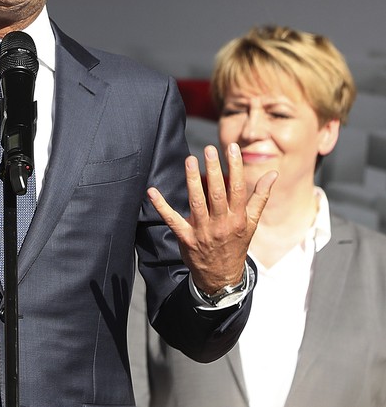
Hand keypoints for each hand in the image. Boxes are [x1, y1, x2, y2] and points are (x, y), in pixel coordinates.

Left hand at [148, 142, 275, 293]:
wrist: (222, 276)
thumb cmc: (237, 244)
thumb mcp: (252, 223)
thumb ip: (260, 197)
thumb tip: (273, 173)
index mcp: (238, 218)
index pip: (238, 188)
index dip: (236, 167)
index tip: (231, 148)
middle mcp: (222, 223)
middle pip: (217, 193)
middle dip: (214, 170)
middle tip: (209, 150)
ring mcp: (203, 231)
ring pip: (197, 202)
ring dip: (193, 181)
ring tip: (190, 160)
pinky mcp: (186, 238)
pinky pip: (172, 219)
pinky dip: (161, 205)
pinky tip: (152, 191)